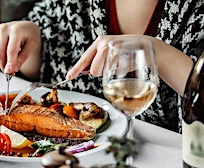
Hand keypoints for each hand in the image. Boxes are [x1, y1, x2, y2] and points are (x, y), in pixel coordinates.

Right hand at [0, 21, 40, 75]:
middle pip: (0, 52)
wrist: (26, 27)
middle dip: (4, 65)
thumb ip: (22, 58)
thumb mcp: (32, 46)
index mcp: (16, 29)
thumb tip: (12, 69)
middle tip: (11, 73)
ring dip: (4, 60)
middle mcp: (4, 28)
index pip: (11, 50)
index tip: (9, 72)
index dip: (10, 62)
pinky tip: (8, 49)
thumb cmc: (30, 35)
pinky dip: (2, 53)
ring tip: (14, 59)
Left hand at [65, 34, 192, 94]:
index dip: (76, 70)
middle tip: (112, 65)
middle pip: (94, 71)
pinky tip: (128, 63)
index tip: (68, 77)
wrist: (147, 46)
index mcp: (99, 42)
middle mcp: (105, 43)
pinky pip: (119, 71)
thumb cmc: (126, 53)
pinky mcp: (125, 54)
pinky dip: (124, 70)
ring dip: (113, 71)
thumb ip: (97, 62)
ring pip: (105, 72)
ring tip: (121, 63)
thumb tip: (85, 72)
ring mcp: (115, 47)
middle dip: (102, 73)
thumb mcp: (108, 54)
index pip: (84, 59)